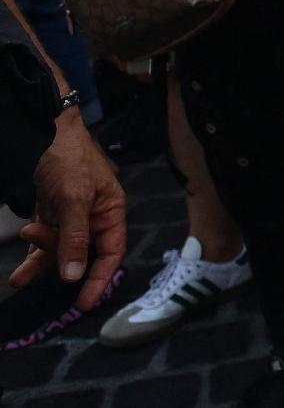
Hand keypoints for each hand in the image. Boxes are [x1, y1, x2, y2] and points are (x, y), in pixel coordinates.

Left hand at [9, 113, 125, 308]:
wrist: (45, 134)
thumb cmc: (70, 161)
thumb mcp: (74, 199)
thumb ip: (75, 238)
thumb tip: (74, 276)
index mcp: (110, 213)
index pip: (111, 253)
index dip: (100, 278)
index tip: (85, 302)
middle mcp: (93, 219)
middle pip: (80, 253)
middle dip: (56, 258)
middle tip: (35, 248)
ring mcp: (70, 218)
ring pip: (58, 251)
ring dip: (38, 260)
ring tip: (18, 275)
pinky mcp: (51, 216)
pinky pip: (43, 244)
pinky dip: (32, 255)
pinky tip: (21, 272)